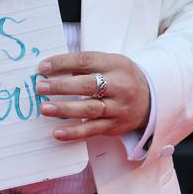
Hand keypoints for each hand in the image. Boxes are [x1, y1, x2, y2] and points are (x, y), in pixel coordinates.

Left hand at [36, 51, 150, 139]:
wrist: (152, 98)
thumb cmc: (122, 77)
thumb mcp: (111, 63)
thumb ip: (87, 65)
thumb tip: (53, 68)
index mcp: (115, 65)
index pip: (86, 61)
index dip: (63, 63)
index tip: (43, 66)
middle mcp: (118, 86)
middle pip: (87, 85)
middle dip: (61, 86)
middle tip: (40, 87)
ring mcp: (118, 108)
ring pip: (89, 109)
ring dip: (64, 109)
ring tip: (44, 108)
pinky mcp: (115, 126)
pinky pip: (92, 130)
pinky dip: (74, 132)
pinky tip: (57, 132)